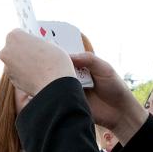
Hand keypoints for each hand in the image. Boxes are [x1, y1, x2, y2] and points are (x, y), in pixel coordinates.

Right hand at [0, 30, 146, 141]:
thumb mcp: (104, 68)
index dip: (56, 47)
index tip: (42, 38)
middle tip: (35, 51)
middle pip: (57, 65)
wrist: (119, 112)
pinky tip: (40, 84)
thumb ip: (88, 59)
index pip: (66, 53)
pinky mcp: (67, 100)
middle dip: (47, 59)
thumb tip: (69, 55)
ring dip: (46, 75)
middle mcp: (74, 75)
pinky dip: (49, 90)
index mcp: (82, 64)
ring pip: (54, 80)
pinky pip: (56, 94)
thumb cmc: (114, 87)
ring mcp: (69, 88)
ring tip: (33, 66)